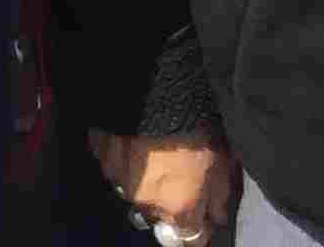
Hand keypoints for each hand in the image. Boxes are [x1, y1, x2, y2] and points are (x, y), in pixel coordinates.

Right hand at [88, 132, 235, 245]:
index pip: (190, 239)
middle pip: (160, 215)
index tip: (201, 216)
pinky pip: (114, 167)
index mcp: (179, 208)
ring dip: (144, 181)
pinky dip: (123, 159)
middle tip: (177, 174)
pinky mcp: (101, 157)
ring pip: (135, 192)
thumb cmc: (196, 127)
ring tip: (152, 153)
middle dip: (169, 202)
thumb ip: (219, 196)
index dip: (197, 229)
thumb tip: (216, 218)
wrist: (152, 91)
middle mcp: (147, 203)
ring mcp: (119, 182)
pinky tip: (132, 140)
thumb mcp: (221, 160)